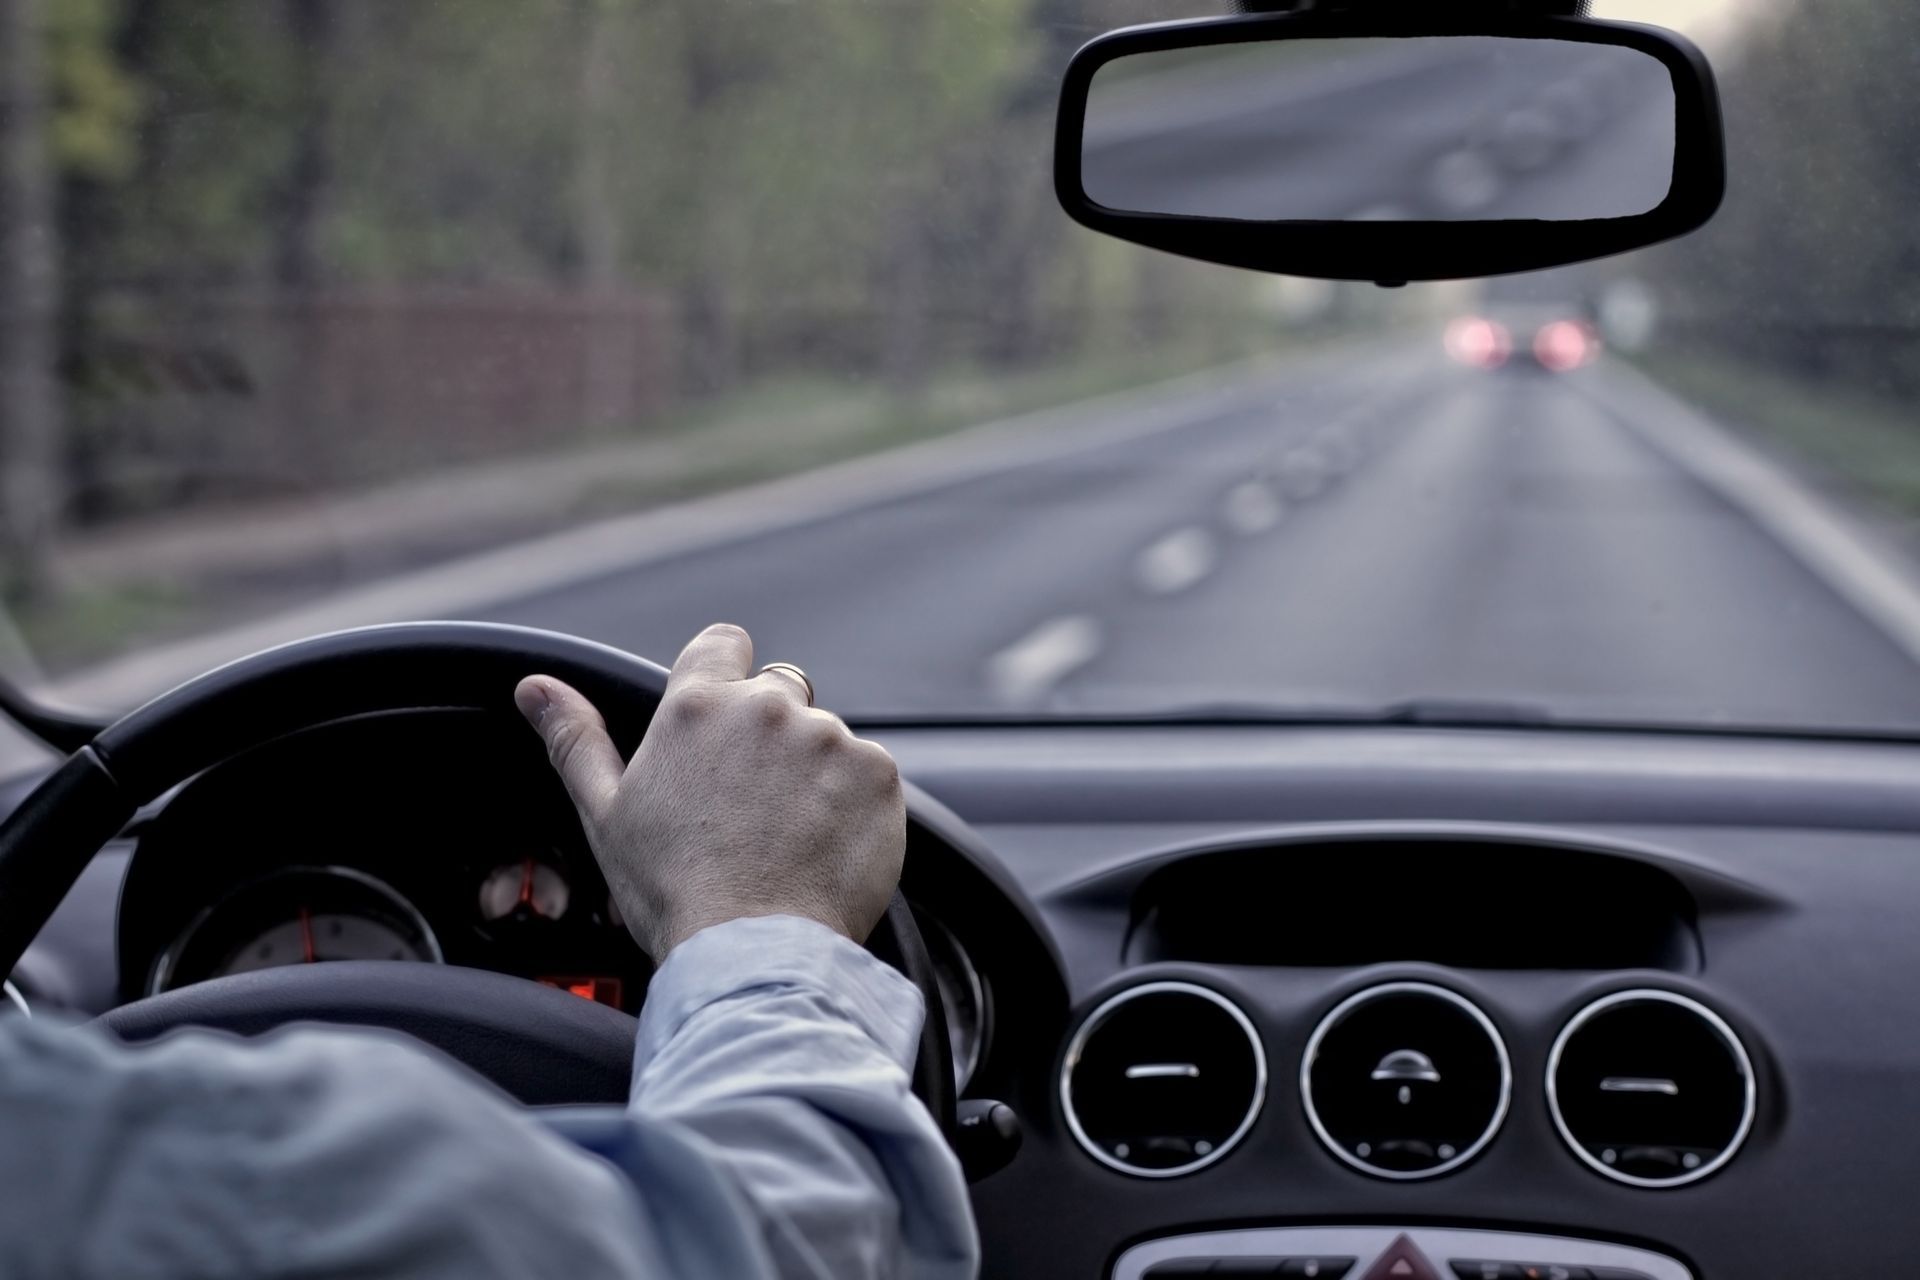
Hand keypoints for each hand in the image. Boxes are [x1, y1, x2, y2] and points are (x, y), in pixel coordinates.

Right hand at [513, 624, 905, 958]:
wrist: (752, 953)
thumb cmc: (672, 891)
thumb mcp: (605, 814)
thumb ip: (575, 739)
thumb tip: (535, 688)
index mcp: (696, 708)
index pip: (723, 644)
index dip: (725, 676)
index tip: (722, 723)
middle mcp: (766, 709)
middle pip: (779, 691)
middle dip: (769, 733)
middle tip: (752, 803)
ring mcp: (828, 739)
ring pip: (825, 738)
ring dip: (814, 772)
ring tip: (788, 837)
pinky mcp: (876, 774)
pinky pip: (869, 774)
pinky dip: (854, 803)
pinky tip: (824, 847)